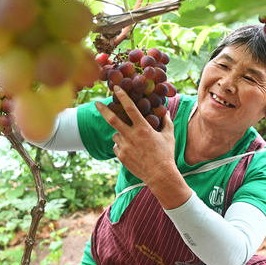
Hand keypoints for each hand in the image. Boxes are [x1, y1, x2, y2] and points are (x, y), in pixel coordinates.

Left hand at [95, 87, 189, 206]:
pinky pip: (116, 147)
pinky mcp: (121, 157)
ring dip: (120, 134)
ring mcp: (125, 147)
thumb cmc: (166, 154)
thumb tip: (165, 111)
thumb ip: (166, 121)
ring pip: (115, 135)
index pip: (130, 108)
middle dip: (103, 110)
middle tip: (96, 103)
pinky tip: (131, 150)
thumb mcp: (169, 136)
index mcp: (143, 128)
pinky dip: (121, 146)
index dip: (123, 96)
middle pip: (112, 120)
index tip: (116, 88)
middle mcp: (131, 136)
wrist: (160, 175)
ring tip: (131, 140)